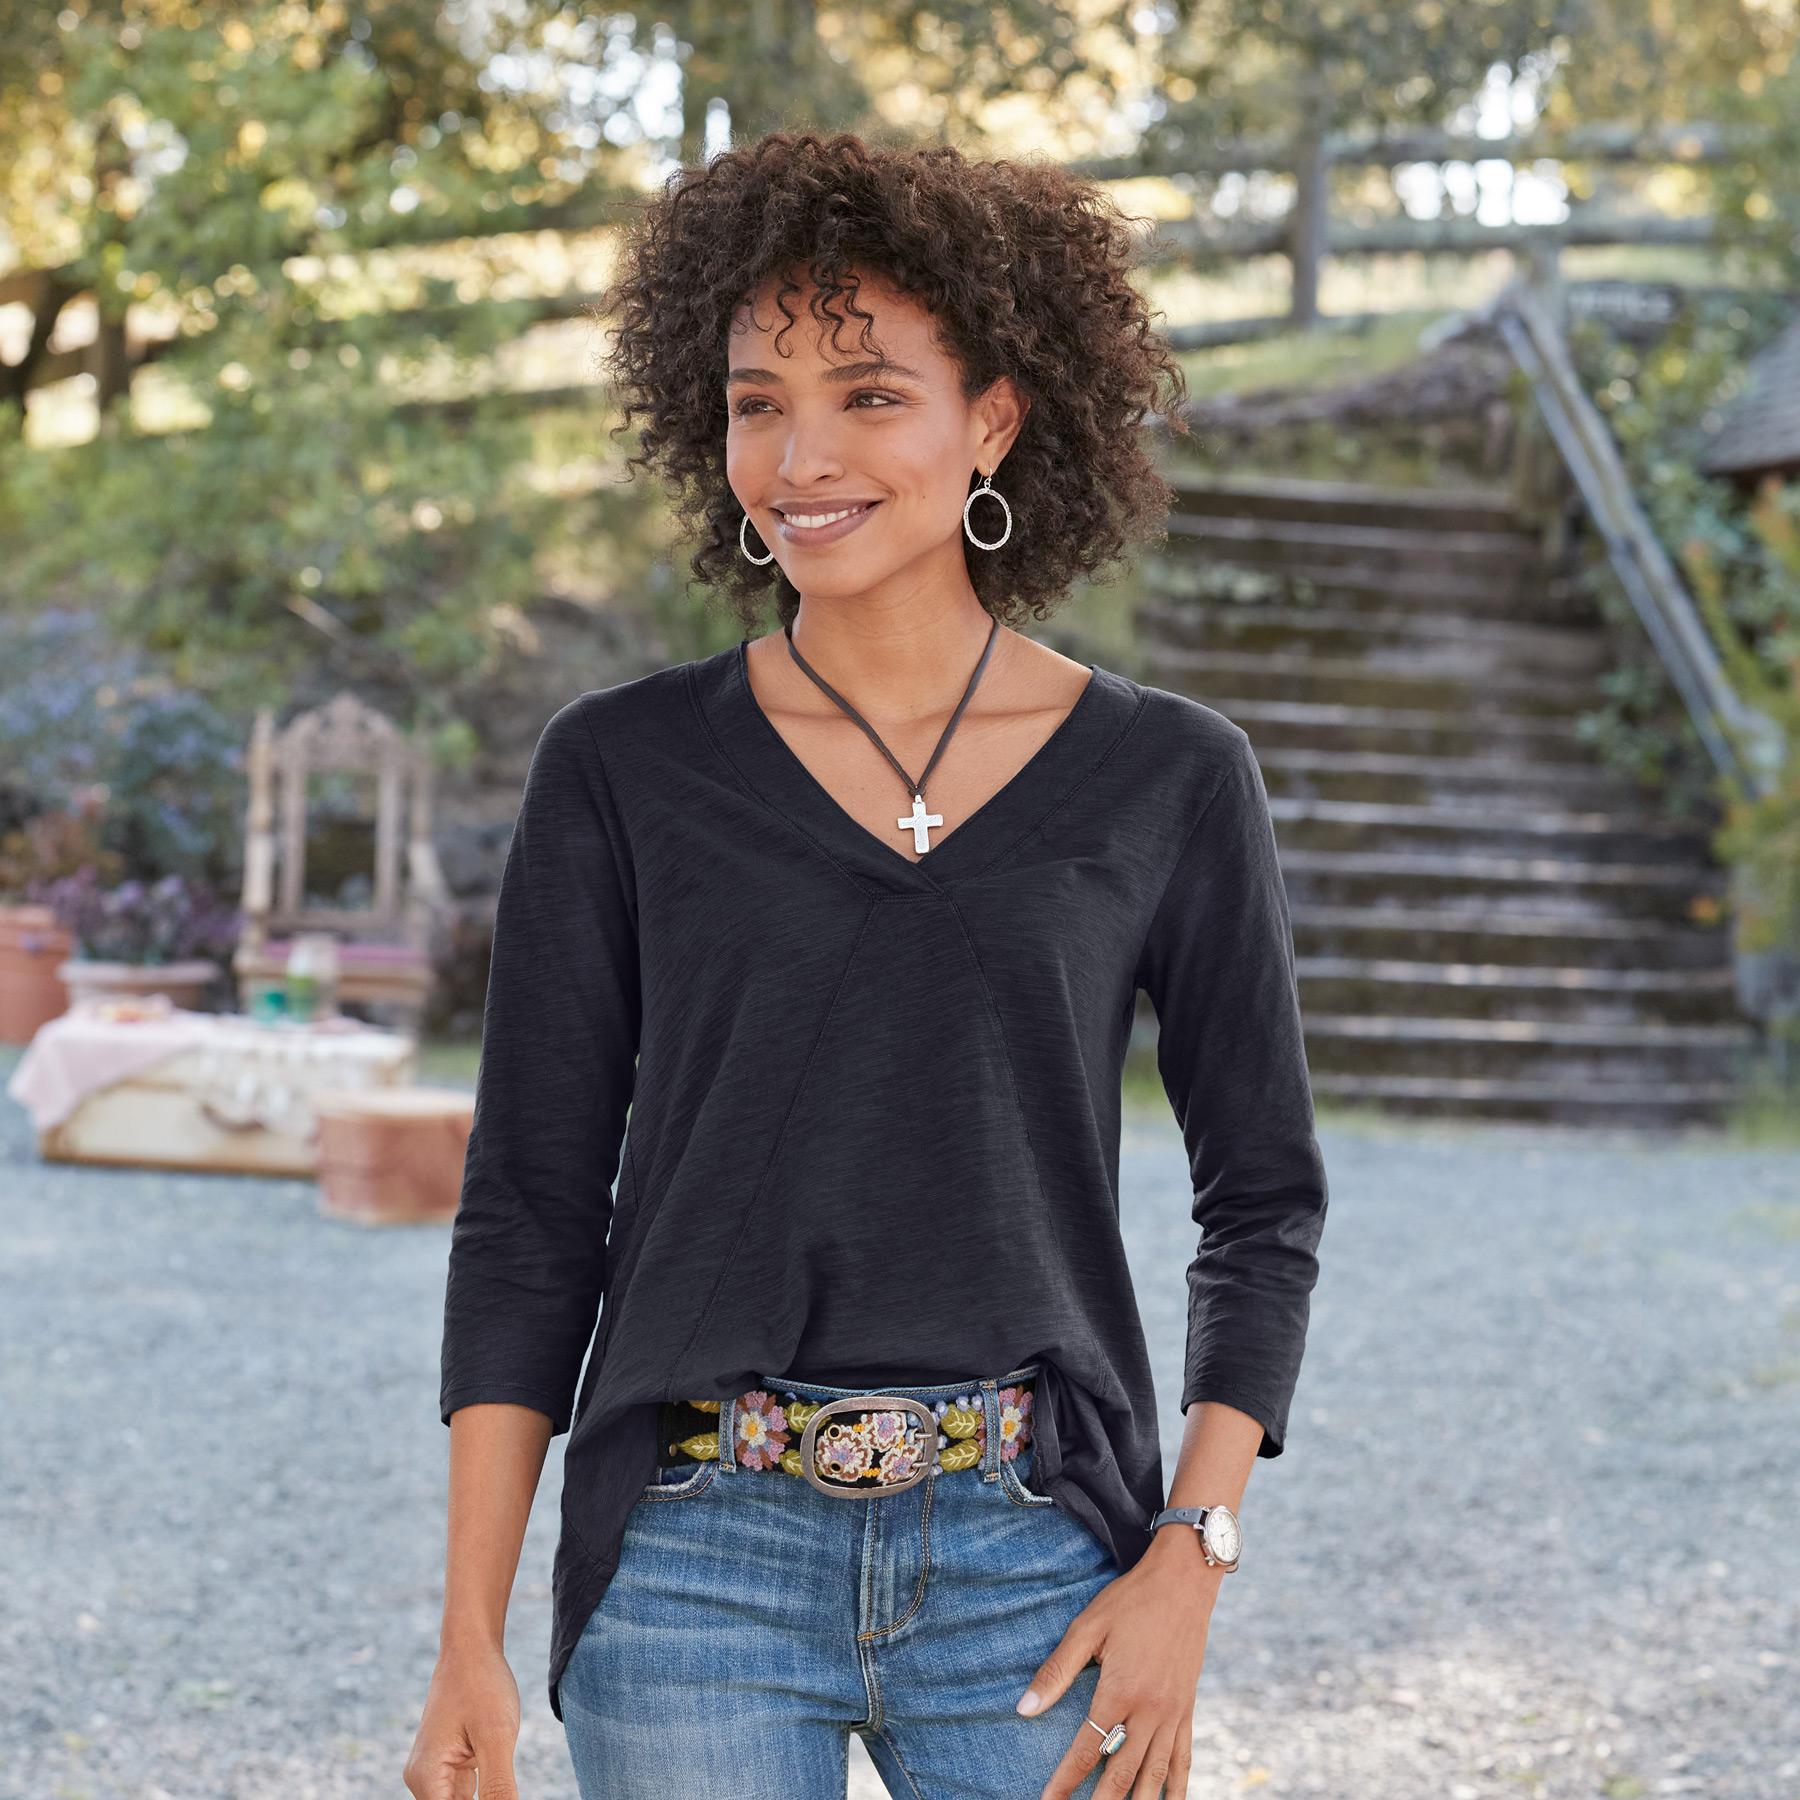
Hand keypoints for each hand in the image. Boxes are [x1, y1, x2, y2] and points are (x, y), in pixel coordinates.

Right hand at [403, 1641, 522, 1799]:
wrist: (472, 1646)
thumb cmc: (483, 1684)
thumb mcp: (497, 1737)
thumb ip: (498, 1787)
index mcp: (426, 1778)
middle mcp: (424, 1780)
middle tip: (504, 1781)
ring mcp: (436, 1772)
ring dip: (487, 1799)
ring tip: (495, 1764)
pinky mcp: (450, 1764)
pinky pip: (465, 1794)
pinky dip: (485, 1794)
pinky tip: (500, 1784)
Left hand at [1019, 1536, 1219, 1798]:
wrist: (1185, 1581)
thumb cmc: (1130, 1601)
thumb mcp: (1087, 1627)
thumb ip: (1056, 1671)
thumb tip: (1024, 1709)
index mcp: (1120, 1691)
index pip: (1086, 1750)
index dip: (1065, 1781)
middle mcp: (1150, 1711)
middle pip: (1122, 1775)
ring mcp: (1173, 1714)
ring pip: (1154, 1776)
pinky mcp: (1188, 1710)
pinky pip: (1184, 1760)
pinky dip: (1176, 1789)